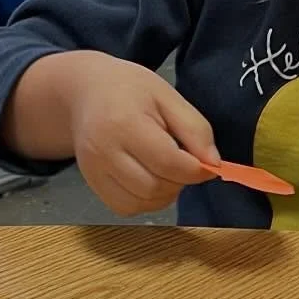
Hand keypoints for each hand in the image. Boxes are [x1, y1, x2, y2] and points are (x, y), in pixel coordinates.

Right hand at [5, 52, 219, 216]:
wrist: (86, 92)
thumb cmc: (130, 90)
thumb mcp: (168, 97)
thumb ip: (195, 130)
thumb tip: (213, 165)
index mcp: (124, 123)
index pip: (168, 163)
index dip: (196, 170)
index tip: (207, 164)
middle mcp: (103, 151)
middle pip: (154, 188)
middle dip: (180, 182)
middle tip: (184, 163)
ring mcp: (93, 171)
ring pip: (141, 203)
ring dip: (164, 194)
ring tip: (166, 169)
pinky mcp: (91, 184)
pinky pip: (126, 207)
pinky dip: (146, 201)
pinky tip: (149, 179)